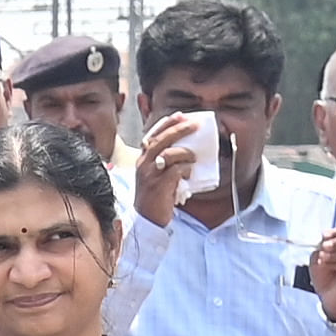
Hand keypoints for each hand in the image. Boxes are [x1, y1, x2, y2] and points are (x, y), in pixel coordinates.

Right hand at [133, 110, 207, 227]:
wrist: (146, 220)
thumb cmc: (154, 197)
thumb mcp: (154, 175)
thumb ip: (164, 162)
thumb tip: (184, 149)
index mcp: (142, 160)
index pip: (152, 135)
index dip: (166, 124)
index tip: (180, 115)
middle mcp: (143, 164)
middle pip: (161, 140)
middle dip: (179, 130)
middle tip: (194, 125)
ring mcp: (150, 175)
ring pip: (169, 154)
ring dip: (185, 153)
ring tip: (194, 157)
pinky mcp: (159, 186)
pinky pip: (176, 171)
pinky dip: (186, 170)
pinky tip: (189, 173)